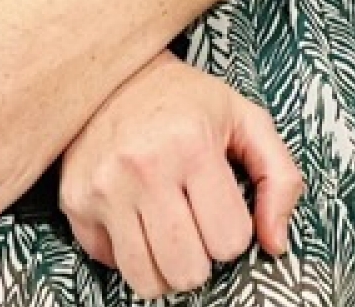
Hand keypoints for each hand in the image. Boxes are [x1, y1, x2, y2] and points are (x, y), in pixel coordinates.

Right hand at [60, 53, 302, 298]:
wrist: (117, 74)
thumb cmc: (188, 101)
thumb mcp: (247, 120)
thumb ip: (280, 179)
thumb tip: (276, 245)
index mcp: (193, 145)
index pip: (228, 241)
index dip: (233, 234)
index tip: (222, 210)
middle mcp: (144, 168)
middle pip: (187, 270)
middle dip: (201, 260)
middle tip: (197, 228)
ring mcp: (103, 188)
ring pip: (146, 280)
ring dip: (166, 269)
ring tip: (171, 236)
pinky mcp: (75, 202)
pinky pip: (110, 264)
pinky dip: (129, 254)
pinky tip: (137, 221)